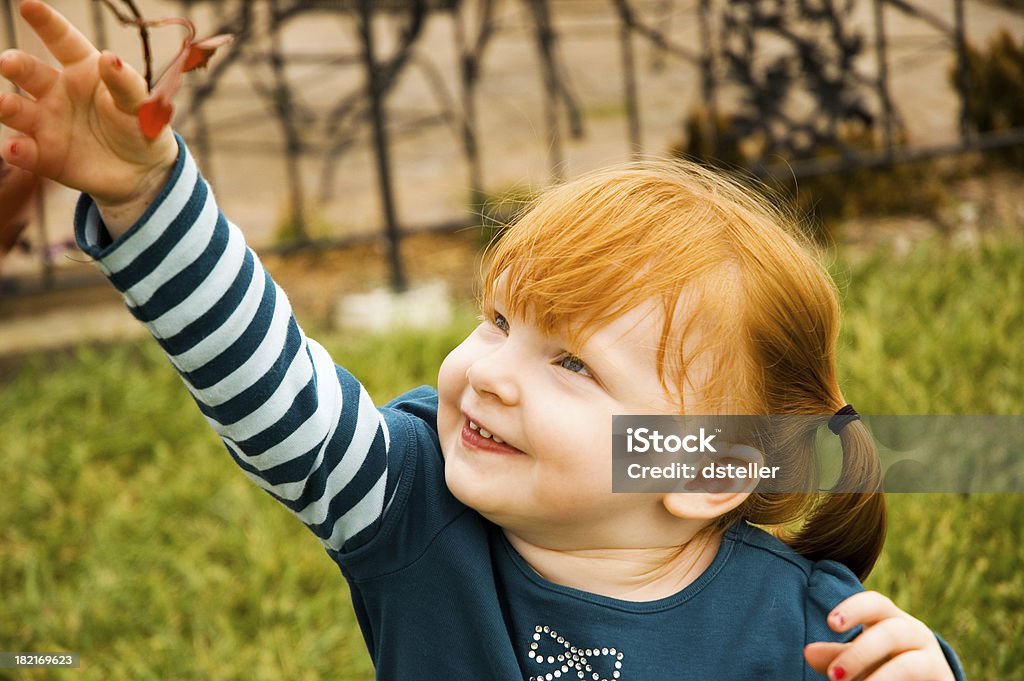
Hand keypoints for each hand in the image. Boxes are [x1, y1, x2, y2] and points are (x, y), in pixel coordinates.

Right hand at [0, 0, 177, 232]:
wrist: (143, 172)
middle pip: (29, 72)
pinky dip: (17, 150)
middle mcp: (57, 91)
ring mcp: (47, 123)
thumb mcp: (139, 105)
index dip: (46, 23)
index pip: (61, 40)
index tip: (29, 6)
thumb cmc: (139, 127)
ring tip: (4, 104)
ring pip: (17, 109)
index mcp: (82, 69)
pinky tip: (16, 149)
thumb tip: (109, 58)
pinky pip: (25, 151)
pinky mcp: (44, 155)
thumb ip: (125, 84)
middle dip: (14, 65)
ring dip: (7, 106)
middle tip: (7, 62)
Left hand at [804, 591, 955, 680]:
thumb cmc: (883, 668)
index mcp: (891, 619)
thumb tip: (808, 652)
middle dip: (859, 654)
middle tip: (833, 676)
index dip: (854, 609)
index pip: (876, 603)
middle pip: (890, 633)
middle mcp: (915, 633)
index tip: (830, 623)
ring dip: (880, 678)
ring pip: (909, 664)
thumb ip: (836, 656)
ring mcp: (933, 659)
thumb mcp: (859, 660)